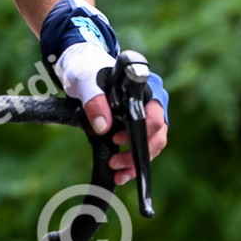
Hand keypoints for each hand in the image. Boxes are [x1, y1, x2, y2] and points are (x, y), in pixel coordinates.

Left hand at [38, 0, 169, 184]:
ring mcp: (147, 114)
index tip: (115, 138)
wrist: (82, 69)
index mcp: (145, 86)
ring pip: (153, 144)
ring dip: (136, 161)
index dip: (141, 131)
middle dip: (139, 153)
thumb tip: (103, 126)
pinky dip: (133, 161)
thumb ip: (93, 100)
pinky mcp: (137, 125)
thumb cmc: (87, 69)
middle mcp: (152, 101)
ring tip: (117, 171)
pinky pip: (142, 146)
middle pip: (158, 133)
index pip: (155, 114)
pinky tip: (120, 172)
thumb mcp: (85, 80)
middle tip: (116, 162)